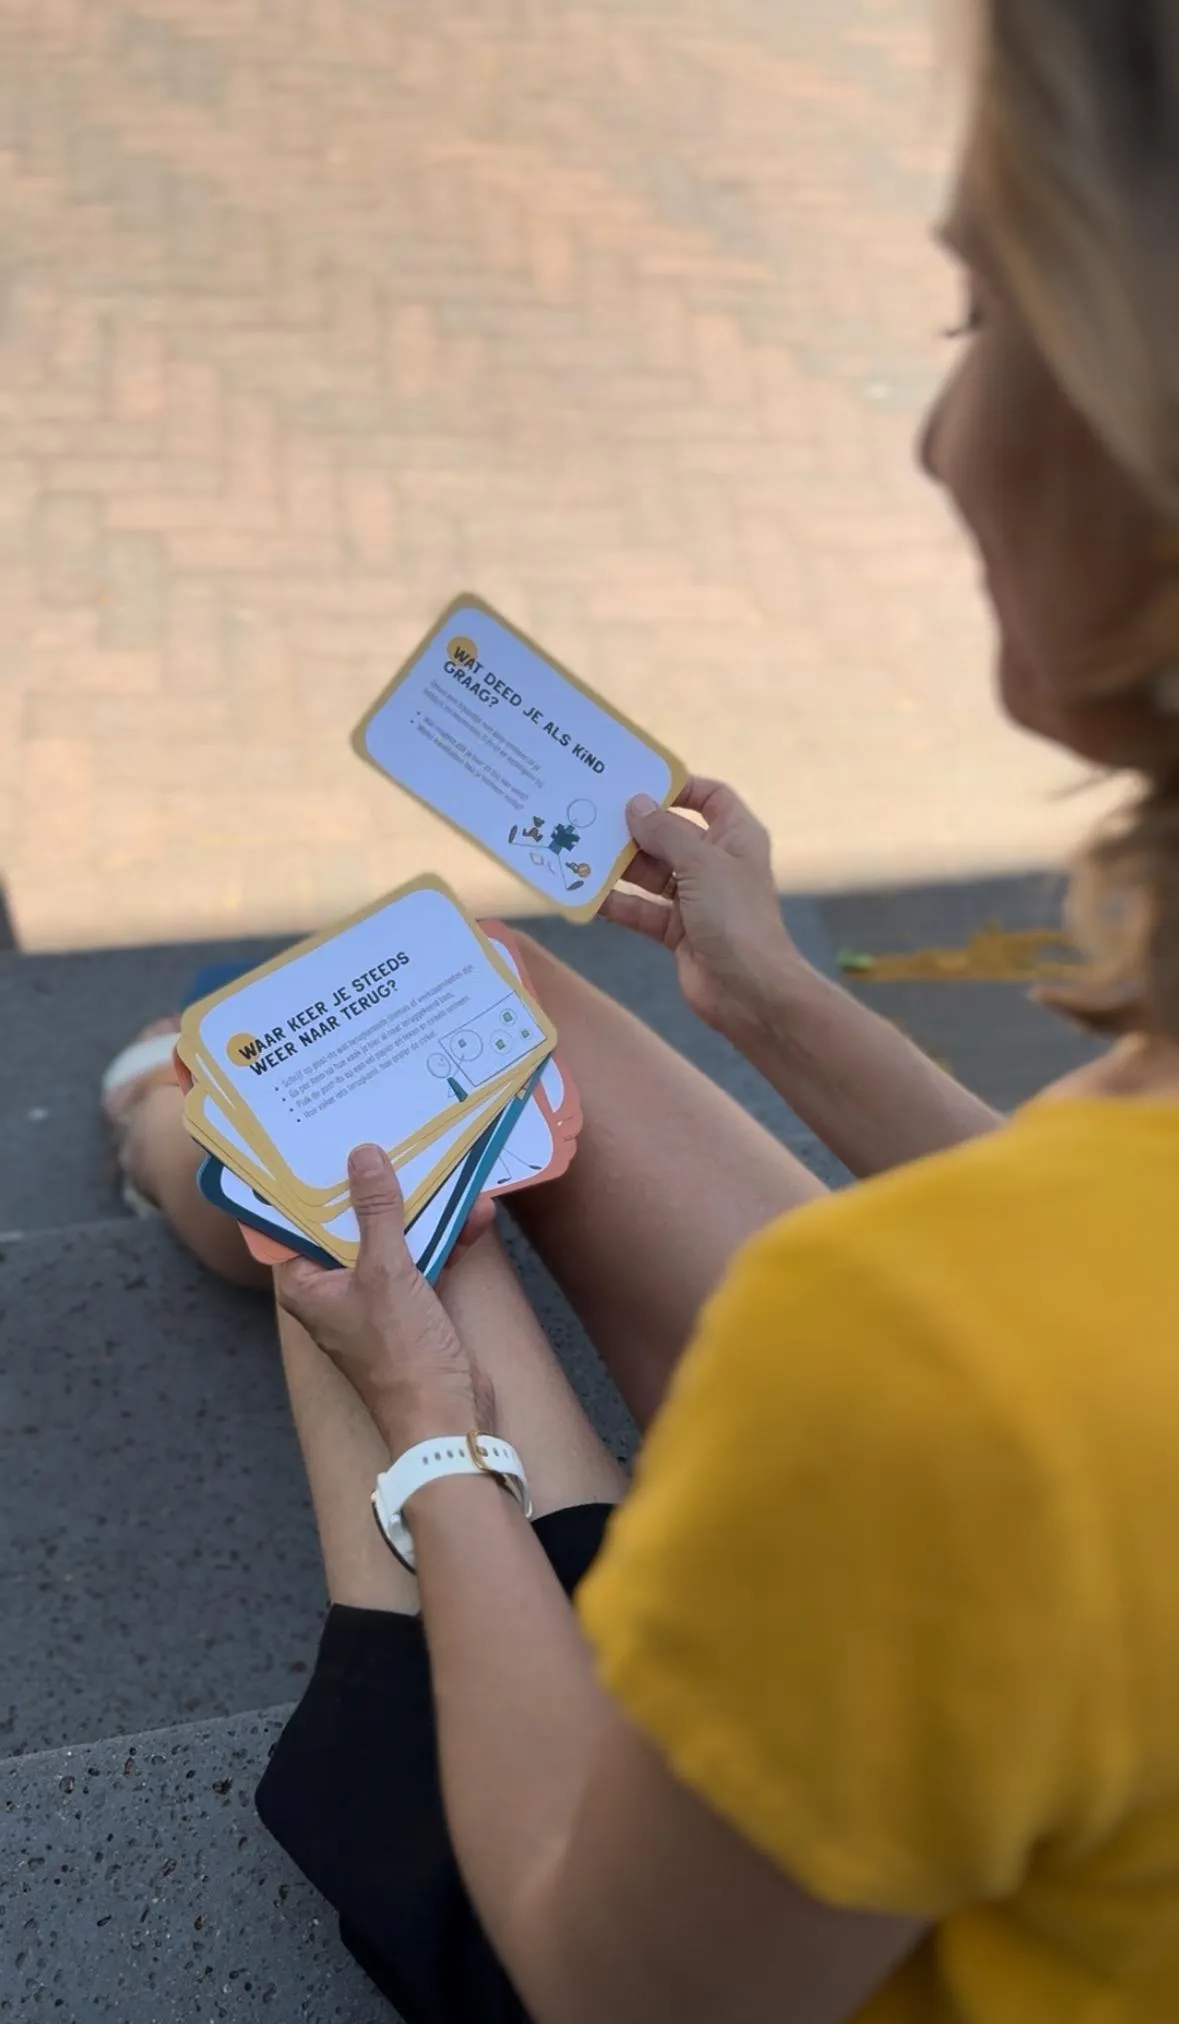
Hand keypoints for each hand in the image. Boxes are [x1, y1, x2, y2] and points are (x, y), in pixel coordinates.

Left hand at [275, 1144, 493, 1452]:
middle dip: (375, 1188)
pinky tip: (476, 1214)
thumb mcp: (386, 1271)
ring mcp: (374, 1298)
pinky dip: (445, 1238)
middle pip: (348, 1225)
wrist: (447, 1417)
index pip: (294, 1223)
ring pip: (391, 1238)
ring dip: (421, 1211)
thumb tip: (363, 1157)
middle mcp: (334, 1289)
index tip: (323, 1141)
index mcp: (306, 1285)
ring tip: (447, 1172)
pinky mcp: (412, 1306)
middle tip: (390, 1138)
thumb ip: (376, 1212)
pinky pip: (423, 1258)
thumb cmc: (400, 1352)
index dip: (309, 1184)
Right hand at [601, 778, 801, 1033]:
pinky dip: (618, 903)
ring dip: (621, 865)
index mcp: (736, 837)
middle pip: (672, 834)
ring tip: (582, 850)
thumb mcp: (701, 864)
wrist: (749, 991)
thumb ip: (666, 832)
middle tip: (594, 815)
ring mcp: (696, 898)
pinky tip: (587, 894)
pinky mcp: (677, 930)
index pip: (710, 797)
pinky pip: (642, 909)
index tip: (639, 783)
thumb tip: (635, 804)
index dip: (679, 787)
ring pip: (652, 873)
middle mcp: (716, 863)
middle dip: (637, 827)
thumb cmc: (734, 916)